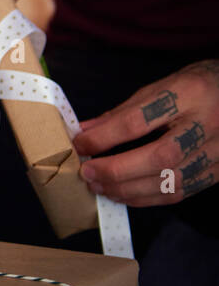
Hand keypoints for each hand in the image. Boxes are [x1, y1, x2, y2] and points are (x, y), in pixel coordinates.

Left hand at [74, 61, 218, 206]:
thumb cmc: (194, 88)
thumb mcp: (159, 88)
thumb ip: (123, 112)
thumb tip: (85, 132)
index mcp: (188, 94)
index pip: (140, 120)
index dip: (105, 136)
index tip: (80, 144)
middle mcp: (207, 125)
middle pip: (160, 156)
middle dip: (118, 170)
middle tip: (87, 173)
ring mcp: (218, 152)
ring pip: (172, 181)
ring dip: (130, 190)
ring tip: (100, 187)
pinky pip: (181, 192)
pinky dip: (148, 198)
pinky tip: (125, 195)